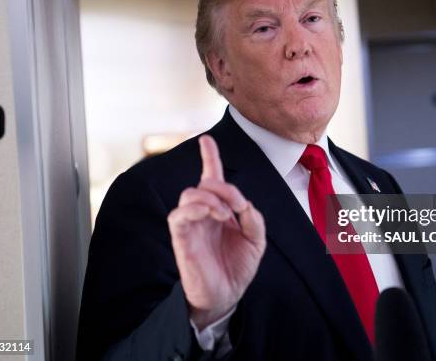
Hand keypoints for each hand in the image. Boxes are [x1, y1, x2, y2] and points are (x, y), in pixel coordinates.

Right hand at [167, 135, 265, 328]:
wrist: (226, 296)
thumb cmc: (237, 268)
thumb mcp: (256, 241)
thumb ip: (253, 219)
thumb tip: (243, 204)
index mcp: (220, 210)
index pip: (212, 178)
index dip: (209, 157)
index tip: (206, 139)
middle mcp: (203, 214)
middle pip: (204, 183)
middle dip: (223, 185)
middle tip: (238, 204)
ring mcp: (191, 224)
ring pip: (190, 193)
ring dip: (212, 197)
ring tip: (226, 213)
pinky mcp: (181, 238)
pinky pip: (179, 214)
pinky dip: (197, 208)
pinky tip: (214, 215)